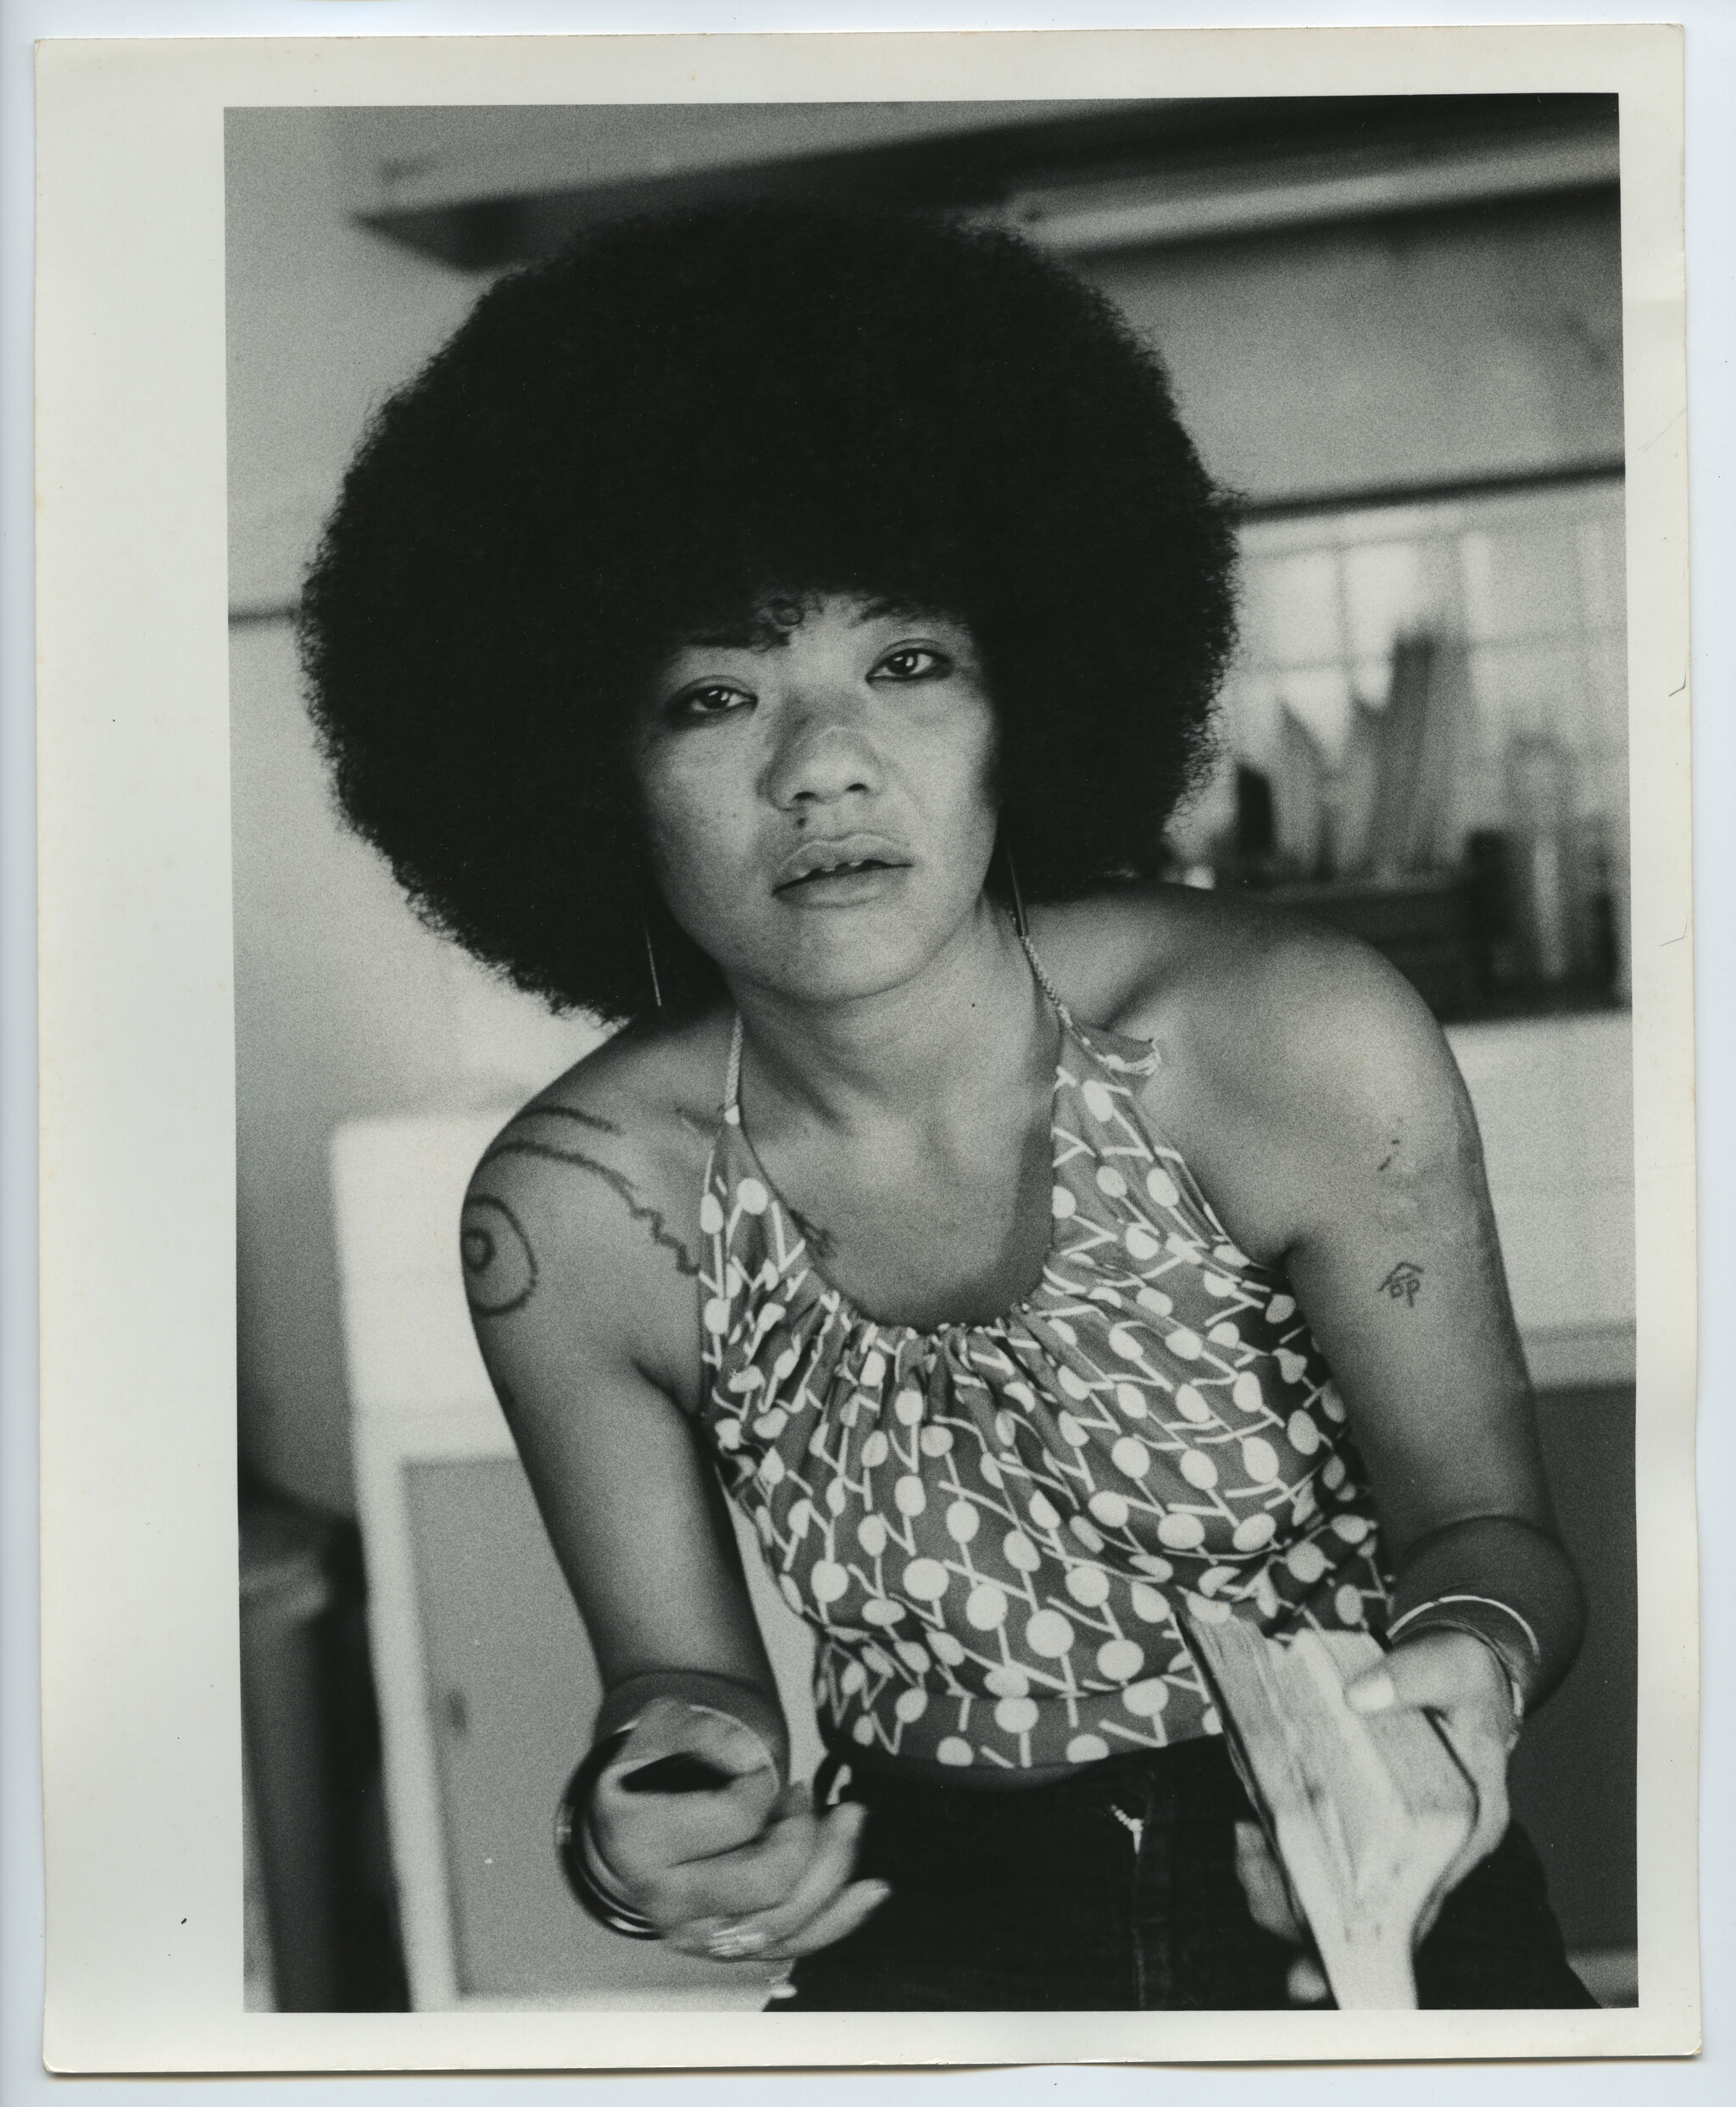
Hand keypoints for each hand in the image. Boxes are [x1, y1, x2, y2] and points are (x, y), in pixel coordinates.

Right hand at [589, 1698, 889, 1960]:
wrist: (642, 1815)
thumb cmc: (660, 1767)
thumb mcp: (665, 1727)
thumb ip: (702, 1732)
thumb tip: (751, 1759)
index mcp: (642, 1841)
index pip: (732, 1822)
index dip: (759, 1788)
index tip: (757, 1766)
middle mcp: (667, 1902)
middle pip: (768, 1883)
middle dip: (805, 1833)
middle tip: (802, 1794)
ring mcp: (700, 1935)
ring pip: (789, 1920)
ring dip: (834, 1865)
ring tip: (849, 1818)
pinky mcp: (731, 1949)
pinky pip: (796, 1944)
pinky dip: (840, 1917)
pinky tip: (871, 1890)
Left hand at [1231, 1628, 1517, 1998]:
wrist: (1462, 1665)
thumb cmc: (1463, 1674)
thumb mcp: (1447, 1665)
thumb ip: (1409, 1676)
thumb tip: (1358, 1696)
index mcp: (1468, 1827)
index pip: (1421, 1899)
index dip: (1372, 1930)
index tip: (1321, 1949)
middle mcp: (1433, 1850)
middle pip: (1370, 1911)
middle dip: (1308, 1911)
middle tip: (1257, 1869)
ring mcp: (1396, 1840)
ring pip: (1341, 1892)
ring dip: (1287, 1884)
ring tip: (1246, 1848)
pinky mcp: (1366, 1823)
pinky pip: (1325, 1856)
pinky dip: (1286, 1851)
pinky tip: (1251, 1830)